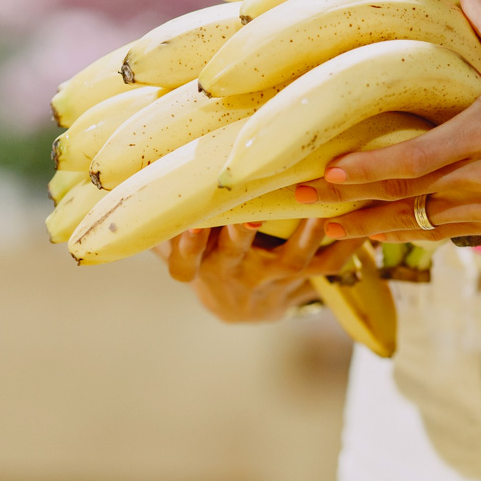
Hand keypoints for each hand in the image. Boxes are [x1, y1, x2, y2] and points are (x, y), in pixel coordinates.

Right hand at [154, 218, 366, 322]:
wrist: (241, 310)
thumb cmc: (204, 255)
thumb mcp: (177, 243)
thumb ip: (159, 215)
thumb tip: (118, 170)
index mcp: (196, 268)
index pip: (182, 264)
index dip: (186, 247)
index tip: (189, 222)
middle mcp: (232, 276)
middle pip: (235, 257)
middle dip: (242, 234)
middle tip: (249, 211)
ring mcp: (271, 282)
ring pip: (289, 262)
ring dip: (304, 234)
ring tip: (318, 206)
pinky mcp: (303, 283)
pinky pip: (328, 267)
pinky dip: (346, 245)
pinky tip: (362, 222)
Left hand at [293, 0, 480, 241]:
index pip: (414, 160)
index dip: (368, 169)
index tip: (329, 171)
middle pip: (405, 199)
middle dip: (350, 204)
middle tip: (302, 201)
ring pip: (419, 226)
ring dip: (371, 227)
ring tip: (326, 228)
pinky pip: (443, 234)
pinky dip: (407, 234)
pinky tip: (377, 231)